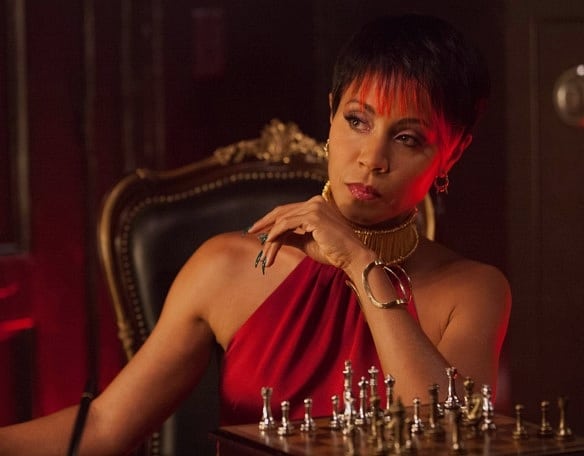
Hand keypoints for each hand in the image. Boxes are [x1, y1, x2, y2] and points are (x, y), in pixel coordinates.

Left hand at [247, 196, 365, 270]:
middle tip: (250, 232)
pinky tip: (269, 244)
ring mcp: (314, 207)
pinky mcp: (313, 216)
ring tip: (264, 255)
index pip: (287, 211)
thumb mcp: (307, 242)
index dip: (271, 220)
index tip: (258, 230)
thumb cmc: (333, 251)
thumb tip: (274, 237)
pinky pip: (286, 225)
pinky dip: (275, 235)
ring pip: (283, 221)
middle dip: (265, 224)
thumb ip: (292, 236)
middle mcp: (315, 201)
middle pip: (282, 212)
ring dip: (270, 238)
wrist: (353, 257)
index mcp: (315, 205)